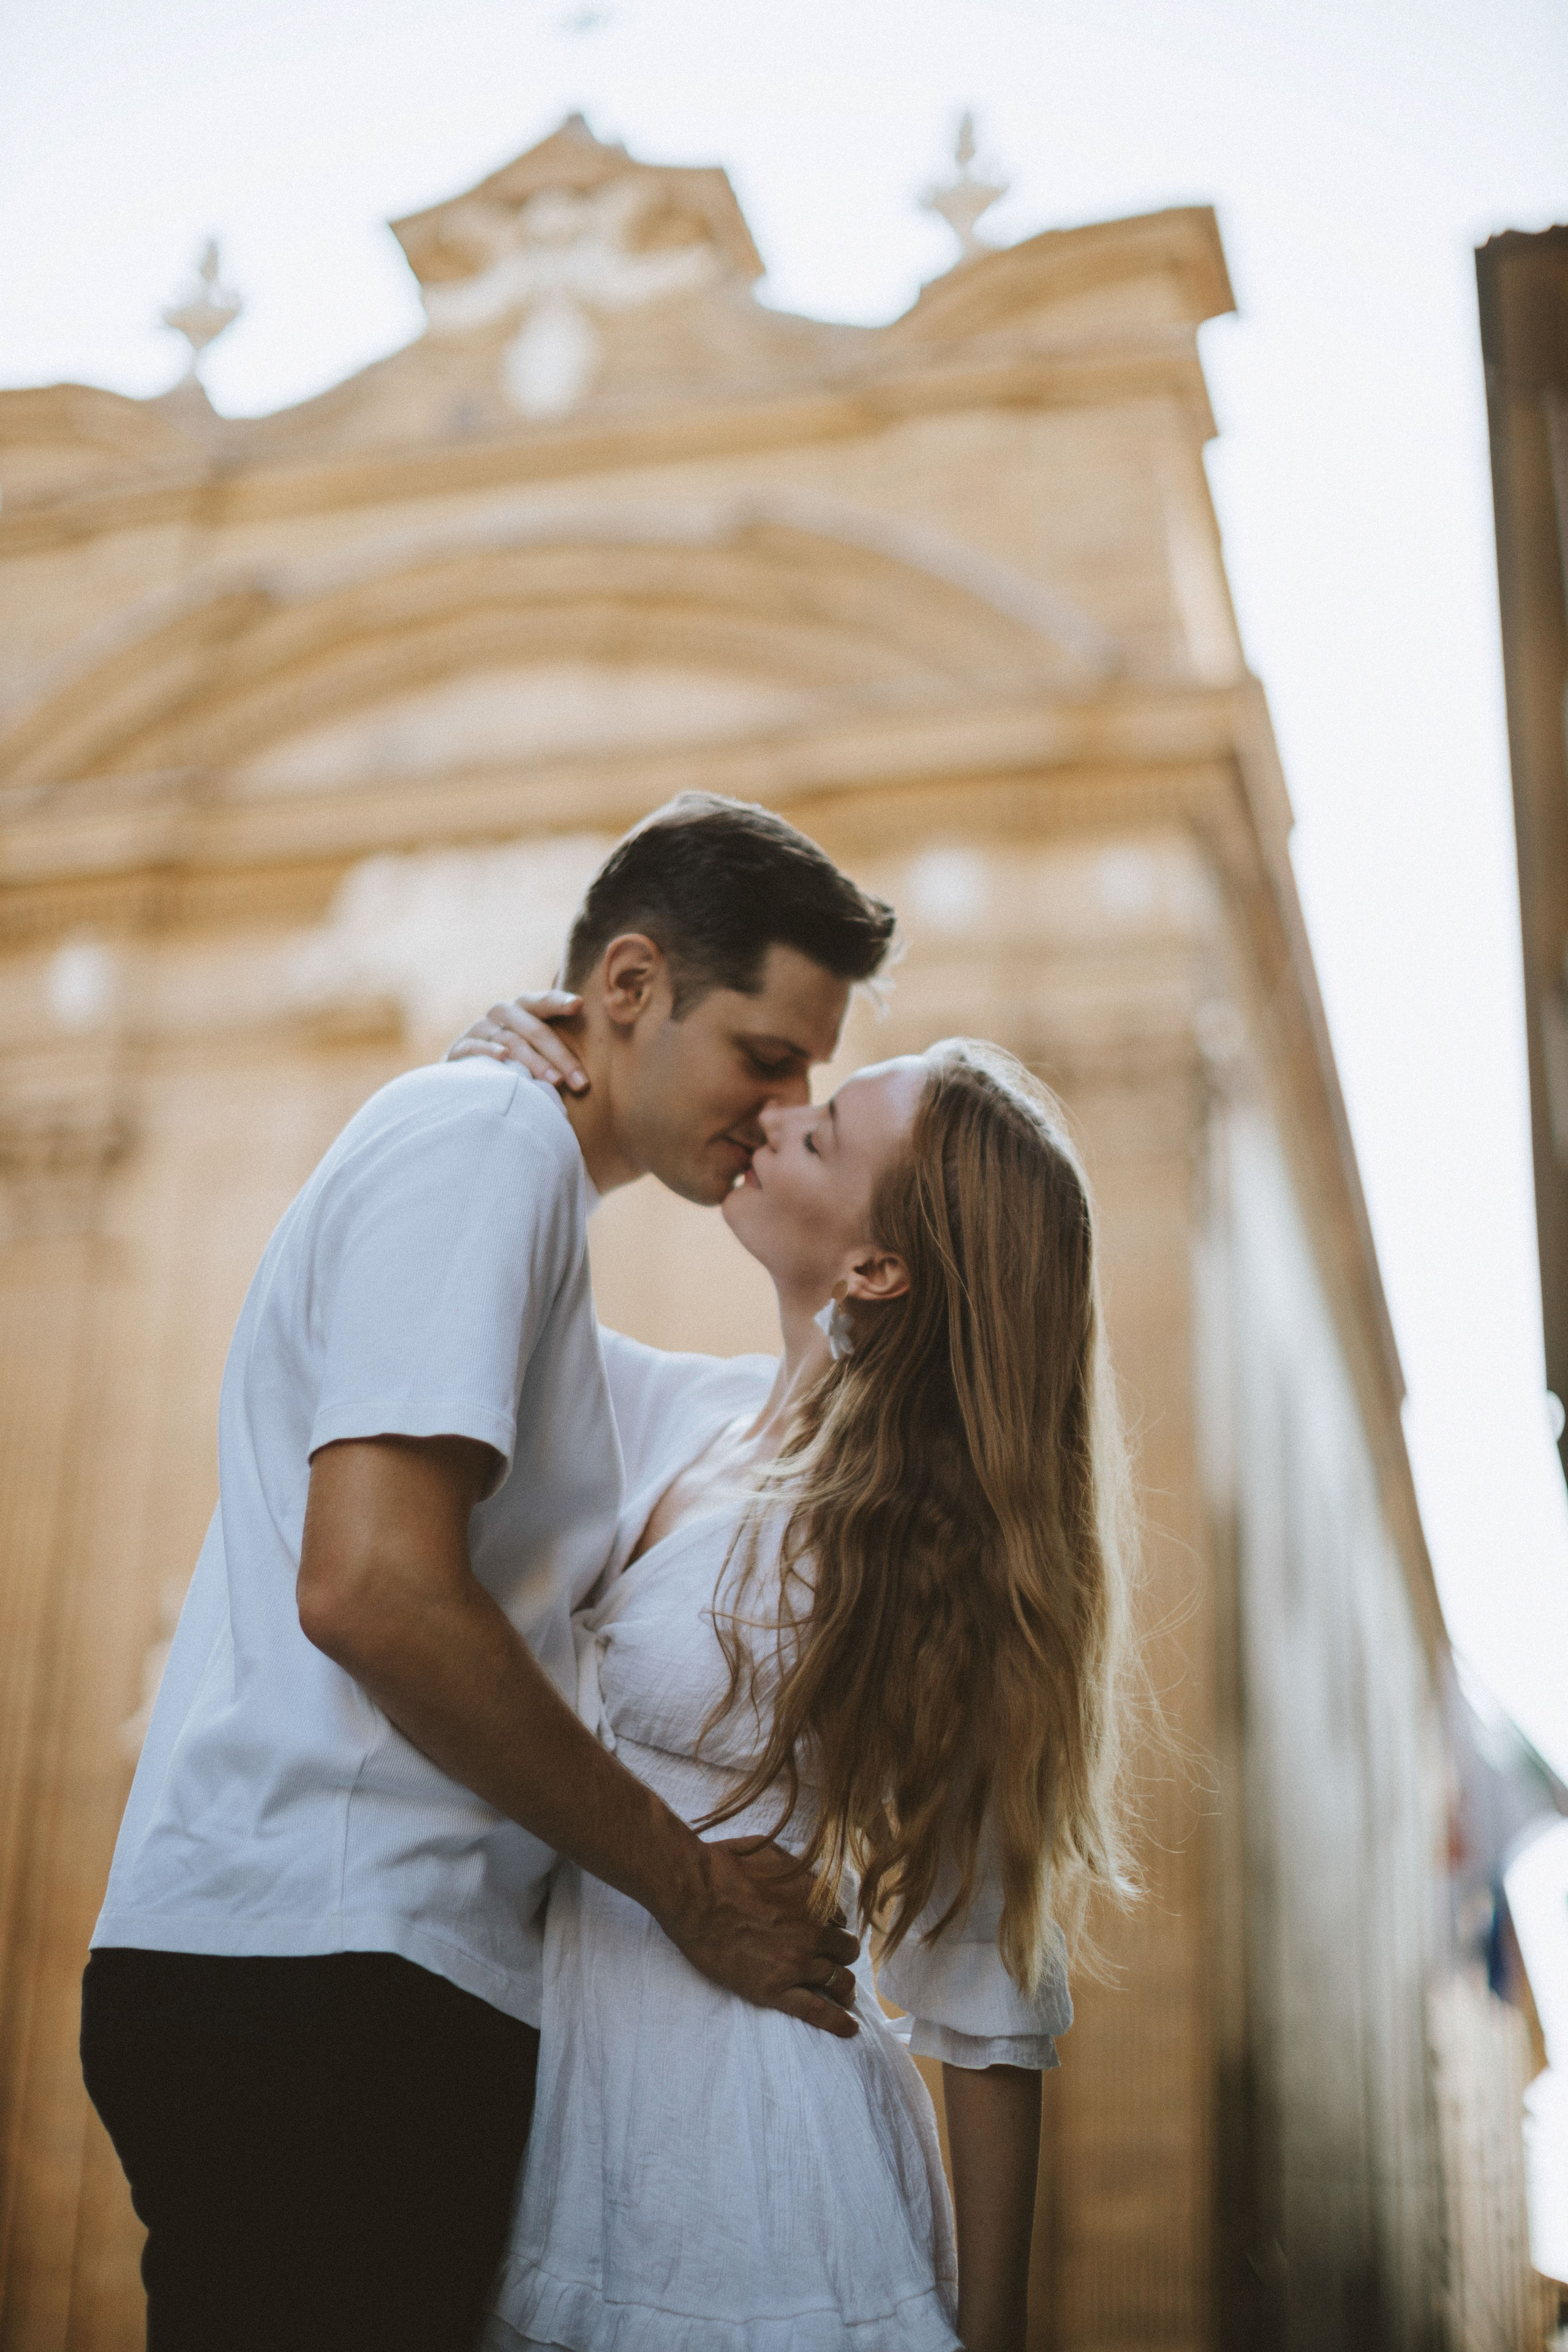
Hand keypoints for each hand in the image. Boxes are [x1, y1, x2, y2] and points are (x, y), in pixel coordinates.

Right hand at [446, 991, 587, 1091]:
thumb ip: (556, 1043)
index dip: (560, 1002)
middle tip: (579, 1082)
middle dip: (560, 1056)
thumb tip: (587, 1067)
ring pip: (512, 1041)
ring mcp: (481, 1028)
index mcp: (524, 1007)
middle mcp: (503, 1012)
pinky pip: (476, 1047)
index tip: (578, 1005)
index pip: (544, 1002)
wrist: (466, 1067)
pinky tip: (503, 1059)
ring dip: (535, 1062)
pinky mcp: (461, 1046)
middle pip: (535, 1030)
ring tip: (555, 1081)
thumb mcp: (533, 1043)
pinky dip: (490, 1051)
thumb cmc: (513, 1056)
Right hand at [662, 1835, 861, 2038]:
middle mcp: (814, 1933)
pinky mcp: (774, 1990)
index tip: (824, 1930)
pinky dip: (837, 2022)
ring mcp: (796, 1963)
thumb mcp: (773, 1852)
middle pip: (846, 1951)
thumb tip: (811, 1880)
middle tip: (833, 1960)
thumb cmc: (726, 1866)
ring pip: (839, 1982)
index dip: (832, 1924)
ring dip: (845, 1988)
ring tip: (845, 1996)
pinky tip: (850, 2029)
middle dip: (842, 1954)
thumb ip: (799, 1870)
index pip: (841, 1919)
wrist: (694, 1893)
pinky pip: (816, 2011)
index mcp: (815, 1900)